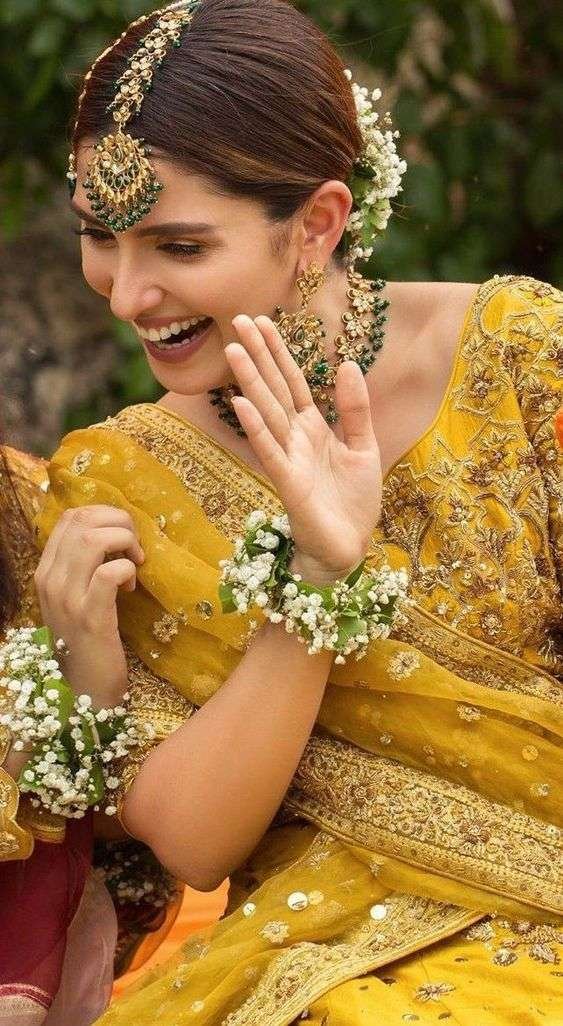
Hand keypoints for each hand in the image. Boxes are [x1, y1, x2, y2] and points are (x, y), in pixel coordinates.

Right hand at [34, 505, 144, 708]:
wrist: (84, 687)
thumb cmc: (87, 638)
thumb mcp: (77, 596)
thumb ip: (84, 566)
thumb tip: (113, 533)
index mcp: (46, 571)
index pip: (70, 518)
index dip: (104, 514)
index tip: (123, 535)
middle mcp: (51, 580)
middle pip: (83, 521)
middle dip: (119, 522)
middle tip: (135, 546)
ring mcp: (68, 599)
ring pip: (94, 540)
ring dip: (124, 541)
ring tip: (135, 562)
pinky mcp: (91, 617)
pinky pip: (109, 573)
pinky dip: (126, 569)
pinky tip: (131, 586)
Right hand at [226, 315, 381, 584]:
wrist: (348, 548)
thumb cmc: (353, 503)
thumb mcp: (364, 448)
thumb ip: (355, 409)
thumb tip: (347, 363)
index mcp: (313, 428)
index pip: (292, 381)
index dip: (278, 350)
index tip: (262, 319)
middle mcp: (295, 439)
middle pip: (274, 389)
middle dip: (258, 355)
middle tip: (238, 320)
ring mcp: (290, 459)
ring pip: (267, 413)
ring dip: (250, 382)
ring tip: (234, 351)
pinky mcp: (290, 484)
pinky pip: (271, 451)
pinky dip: (256, 428)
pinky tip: (241, 404)